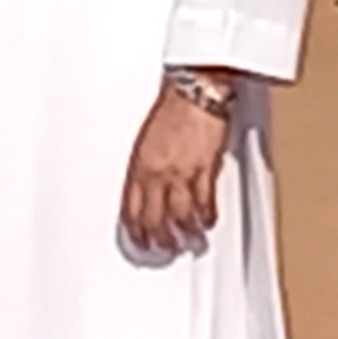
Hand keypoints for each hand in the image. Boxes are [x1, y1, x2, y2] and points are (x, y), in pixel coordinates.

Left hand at [119, 85, 232, 255]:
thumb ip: (145, 167)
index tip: (140, 239)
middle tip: (165, 246)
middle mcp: (158, 173)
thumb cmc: (172, 109)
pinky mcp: (204, 169)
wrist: (195, 92)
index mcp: (140, 165)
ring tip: (188, 241)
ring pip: (179, 216)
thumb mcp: (146, 140)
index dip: (136, 229)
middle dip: (159, 238)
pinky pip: (204, 202)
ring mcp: (182, 173)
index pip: (131, 208)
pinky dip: (206, 217)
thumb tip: (148, 188)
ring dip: (184, 233)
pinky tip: (206, 222)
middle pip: (154, 218)